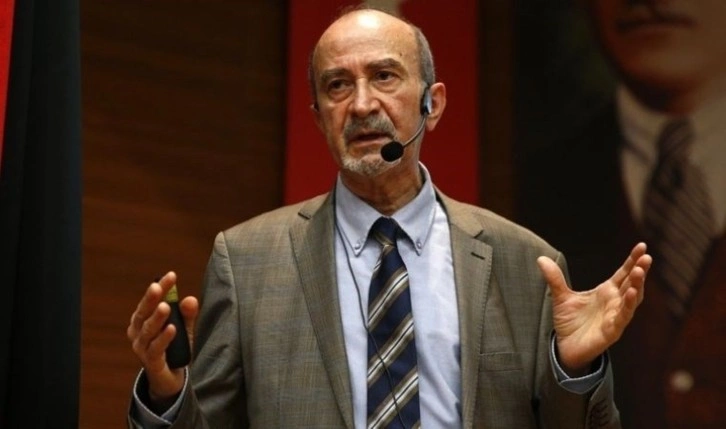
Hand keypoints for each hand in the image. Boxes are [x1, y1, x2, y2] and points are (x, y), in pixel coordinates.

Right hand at [127, 271, 198, 405]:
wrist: (169, 378)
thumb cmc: (172, 348)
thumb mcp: (184, 328)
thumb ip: (187, 314)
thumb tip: (191, 299)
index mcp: (142, 320)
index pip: (149, 300)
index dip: (160, 288)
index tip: (171, 275)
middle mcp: (137, 333)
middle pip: (143, 313)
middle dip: (151, 299)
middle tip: (158, 286)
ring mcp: (141, 348)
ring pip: (148, 331)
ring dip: (156, 318)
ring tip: (165, 306)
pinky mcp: (151, 362)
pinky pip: (156, 349)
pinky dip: (163, 338)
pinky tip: (172, 328)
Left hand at [537, 243, 651, 374]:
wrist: (565, 347)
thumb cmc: (569, 322)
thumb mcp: (560, 297)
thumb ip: (554, 278)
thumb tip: (541, 258)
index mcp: (606, 291)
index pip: (623, 273)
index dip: (632, 260)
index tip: (641, 246)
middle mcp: (615, 302)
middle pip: (632, 283)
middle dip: (640, 270)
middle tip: (646, 256)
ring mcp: (616, 316)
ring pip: (632, 299)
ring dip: (637, 286)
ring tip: (640, 271)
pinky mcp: (612, 330)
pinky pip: (623, 317)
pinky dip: (628, 306)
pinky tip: (631, 294)